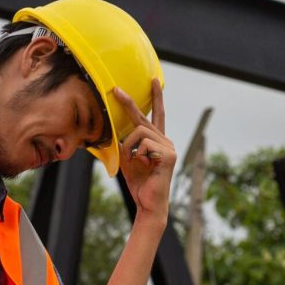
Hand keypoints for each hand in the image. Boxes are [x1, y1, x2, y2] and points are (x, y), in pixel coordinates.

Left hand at [113, 79, 175, 220]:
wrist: (148, 203)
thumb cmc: (138, 182)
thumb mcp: (127, 158)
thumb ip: (125, 143)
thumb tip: (114, 128)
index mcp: (157, 140)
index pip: (156, 115)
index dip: (156, 97)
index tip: (154, 80)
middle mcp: (166, 141)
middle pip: (142, 119)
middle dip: (128, 104)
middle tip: (116, 90)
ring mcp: (169, 147)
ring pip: (140, 132)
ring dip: (129, 147)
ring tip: (134, 162)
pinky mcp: (169, 155)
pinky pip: (144, 144)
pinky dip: (137, 155)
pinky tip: (145, 166)